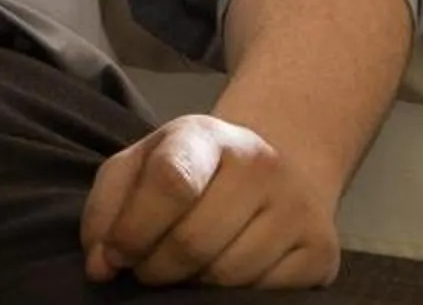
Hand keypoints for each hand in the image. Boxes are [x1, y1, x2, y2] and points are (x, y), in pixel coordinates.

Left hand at [80, 112, 343, 287]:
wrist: (280, 169)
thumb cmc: (194, 170)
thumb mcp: (144, 164)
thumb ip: (108, 206)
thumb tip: (100, 266)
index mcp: (206, 134)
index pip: (171, 180)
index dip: (134, 229)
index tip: (117, 256)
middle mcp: (260, 164)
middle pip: (195, 240)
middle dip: (158, 268)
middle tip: (148, 271)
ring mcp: (297, 207)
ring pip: (229, 275)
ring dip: (194, 284)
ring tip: (187, 270)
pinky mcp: (321, 252)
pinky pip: (266, 294)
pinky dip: (236, 295)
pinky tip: (227, 273)